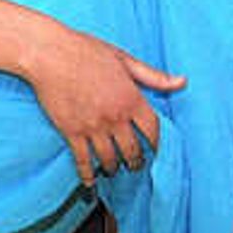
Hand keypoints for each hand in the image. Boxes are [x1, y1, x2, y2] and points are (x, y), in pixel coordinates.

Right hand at [24, 25, 184, 184]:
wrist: (50, 53)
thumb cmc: (86, 50)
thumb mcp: (124, 59)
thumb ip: (154, 76)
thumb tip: (182, 82)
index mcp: (131, 98)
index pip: (152, 130)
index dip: (156, 143)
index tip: (156, 150)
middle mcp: (114, 116)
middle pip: (132, 150)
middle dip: (136, 161)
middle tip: (135, 166)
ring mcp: (92, 126)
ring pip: (109, 159)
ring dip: (114, 168)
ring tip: (114, 170)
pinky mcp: (71, 131)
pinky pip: (82, 160)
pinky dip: (87, 174)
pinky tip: (90, 182)